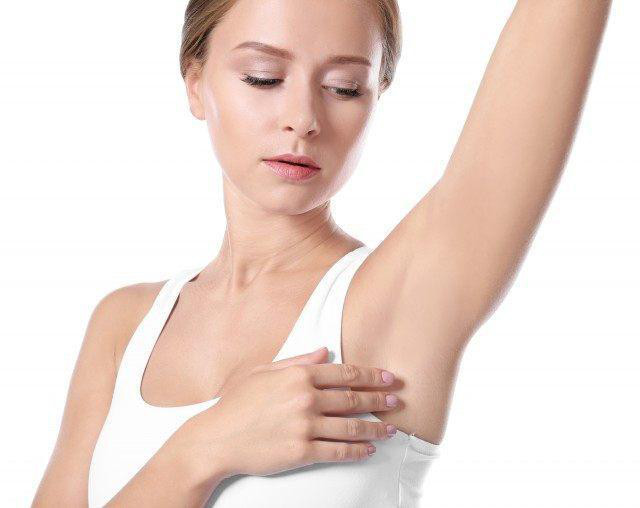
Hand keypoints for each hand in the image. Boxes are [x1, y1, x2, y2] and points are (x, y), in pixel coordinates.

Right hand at [178, 346, 398, 478]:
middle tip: (396, 401)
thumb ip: (297, 360)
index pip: (345, 374)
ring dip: (375, 428)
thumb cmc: (238, 403)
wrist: (217, 438)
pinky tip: (368, 450)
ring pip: (350, 426)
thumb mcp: (264, 371)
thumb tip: (325, 351)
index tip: (387, 378)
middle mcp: (305, 398)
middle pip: (353, 398)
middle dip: (379, 400)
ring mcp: (304, 426)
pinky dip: (357, 451)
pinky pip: (337, 451)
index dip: (371, 376)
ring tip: (390, 430)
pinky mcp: (301, 451)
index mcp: (298, 376)